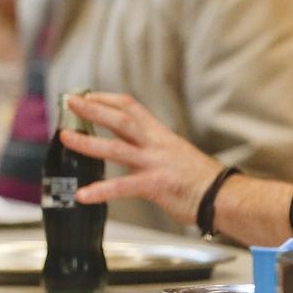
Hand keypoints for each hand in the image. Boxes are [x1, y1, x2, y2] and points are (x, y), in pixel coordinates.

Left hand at [60, 92, 221, 226]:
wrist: (226, 197)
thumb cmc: (203, 179)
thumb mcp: (176, 152)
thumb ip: (152, 147)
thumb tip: (131, 144)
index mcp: (160, 135)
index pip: (131, 107)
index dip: (107, 99)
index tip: (88, 96)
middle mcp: (156, 145)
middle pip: (120, 119)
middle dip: (93, 109)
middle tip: (71, 102)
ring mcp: (155, 164)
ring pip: (116, 148)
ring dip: (87, 143)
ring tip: (66, 138)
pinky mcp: (156, 186)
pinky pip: (123, 187)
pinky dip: (101, 191)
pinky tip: (84, 195)